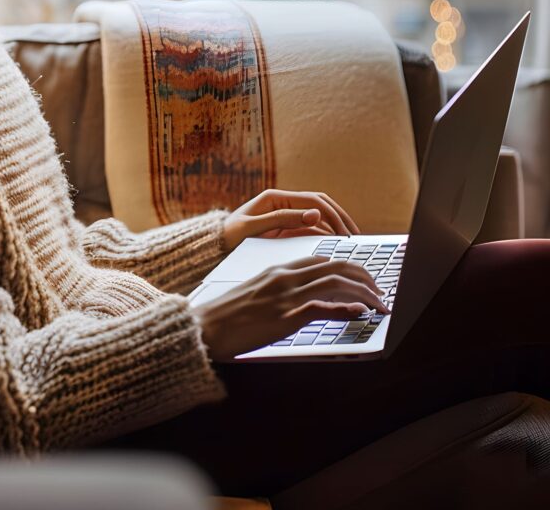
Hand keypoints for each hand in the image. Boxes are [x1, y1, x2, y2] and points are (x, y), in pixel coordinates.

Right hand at [195, 256, 389, 360]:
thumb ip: (280, 290)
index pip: (322, 259)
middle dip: (365, 277)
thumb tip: (306, 299)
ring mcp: (285, 296)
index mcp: (277, 270)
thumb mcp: (257, 294)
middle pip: (335, 267)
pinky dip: (344, 309)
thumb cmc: (228, 315)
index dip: (349, 267)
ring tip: (380, 304)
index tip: (364, 280)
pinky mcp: (284, 317)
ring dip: (364, 293)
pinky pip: (321, 308)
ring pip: (335, 283)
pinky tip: (360, 314)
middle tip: (381, 291)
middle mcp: (284, 277)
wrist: (204, 326)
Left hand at [222, 188, 360, 253]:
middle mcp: (283, 204)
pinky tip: (333, 249)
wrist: (213, 248)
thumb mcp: (252, 228)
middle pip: (320, 206)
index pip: (313, 201)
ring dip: (334, 229)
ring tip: (349, 245)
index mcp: (275, 198)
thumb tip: (315, 214)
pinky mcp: (285, 231)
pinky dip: (324, 238)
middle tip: (355, 237)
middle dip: (339, 219)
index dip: (333, 214)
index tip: (346, 231)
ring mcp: (285, 218)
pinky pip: (310, 232)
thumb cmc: (228, 236)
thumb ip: (282, 220)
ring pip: (318, 220)